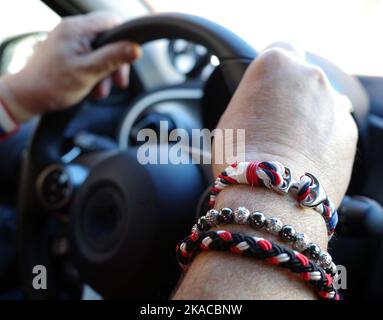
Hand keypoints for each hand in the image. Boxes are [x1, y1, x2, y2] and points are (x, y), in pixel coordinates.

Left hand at [0, 11, 140, 122]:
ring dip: (106, 71)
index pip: (112, 21)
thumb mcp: (88, 72)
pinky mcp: (68, 50)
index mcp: (77, 29)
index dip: (124, 40)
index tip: (127, 61)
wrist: (28, 96)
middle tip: (117, 83)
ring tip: (100, 90)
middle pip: (108, 38)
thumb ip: (113, 58)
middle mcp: (73, 29)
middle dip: (115, 62)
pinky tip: (93, 86)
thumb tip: (136, 48)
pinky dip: (96, 71)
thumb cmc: (53, 85)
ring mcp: (69, 39)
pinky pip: (90, 56)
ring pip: (101, 50)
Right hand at [175, 45, 357, 299]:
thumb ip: (253, 99)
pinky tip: (304, 159)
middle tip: (272, 125)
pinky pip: (333, 128)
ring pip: (321, 104)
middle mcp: (310, 76)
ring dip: (309, 118)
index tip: (270, 85)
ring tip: (289, 147)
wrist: (270, 195)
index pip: (282, 49)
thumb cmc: (239, 157)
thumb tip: (261, 104)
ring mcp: (334, 104)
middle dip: (291, 97)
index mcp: (276, 64)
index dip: (275, 70)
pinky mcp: (349, 132)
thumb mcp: (231, 118)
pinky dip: (322, 139)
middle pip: (302, 79)